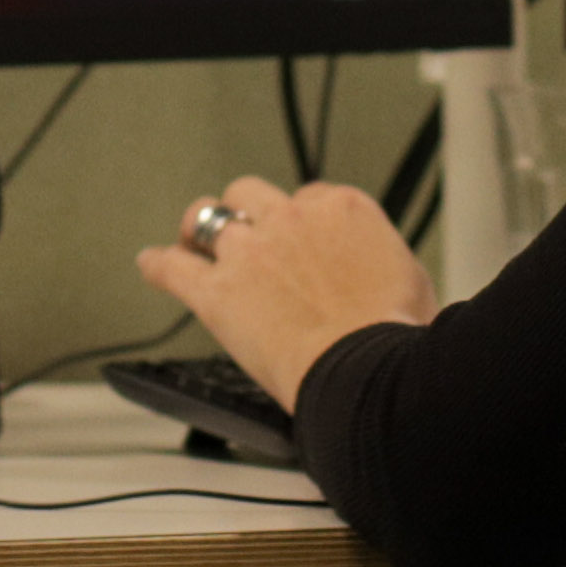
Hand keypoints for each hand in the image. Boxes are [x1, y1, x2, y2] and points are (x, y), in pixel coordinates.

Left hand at [134, 175, 437, 411]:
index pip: (310, 197)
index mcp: (342, 210)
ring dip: (199, 229)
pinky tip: (151, 264)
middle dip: (247, 212)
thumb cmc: (395, 336)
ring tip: (192, 239)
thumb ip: (385, 264)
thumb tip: (390, 279)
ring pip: (206, 217)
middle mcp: (291, 220)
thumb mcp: (414, 284)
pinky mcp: (217, 292)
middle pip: (252, 194)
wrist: (365, 371)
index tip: (300, 240)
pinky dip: (158, 265)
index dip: (300, 222)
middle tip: (244, 233)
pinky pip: (172, 268)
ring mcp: (249, 252)